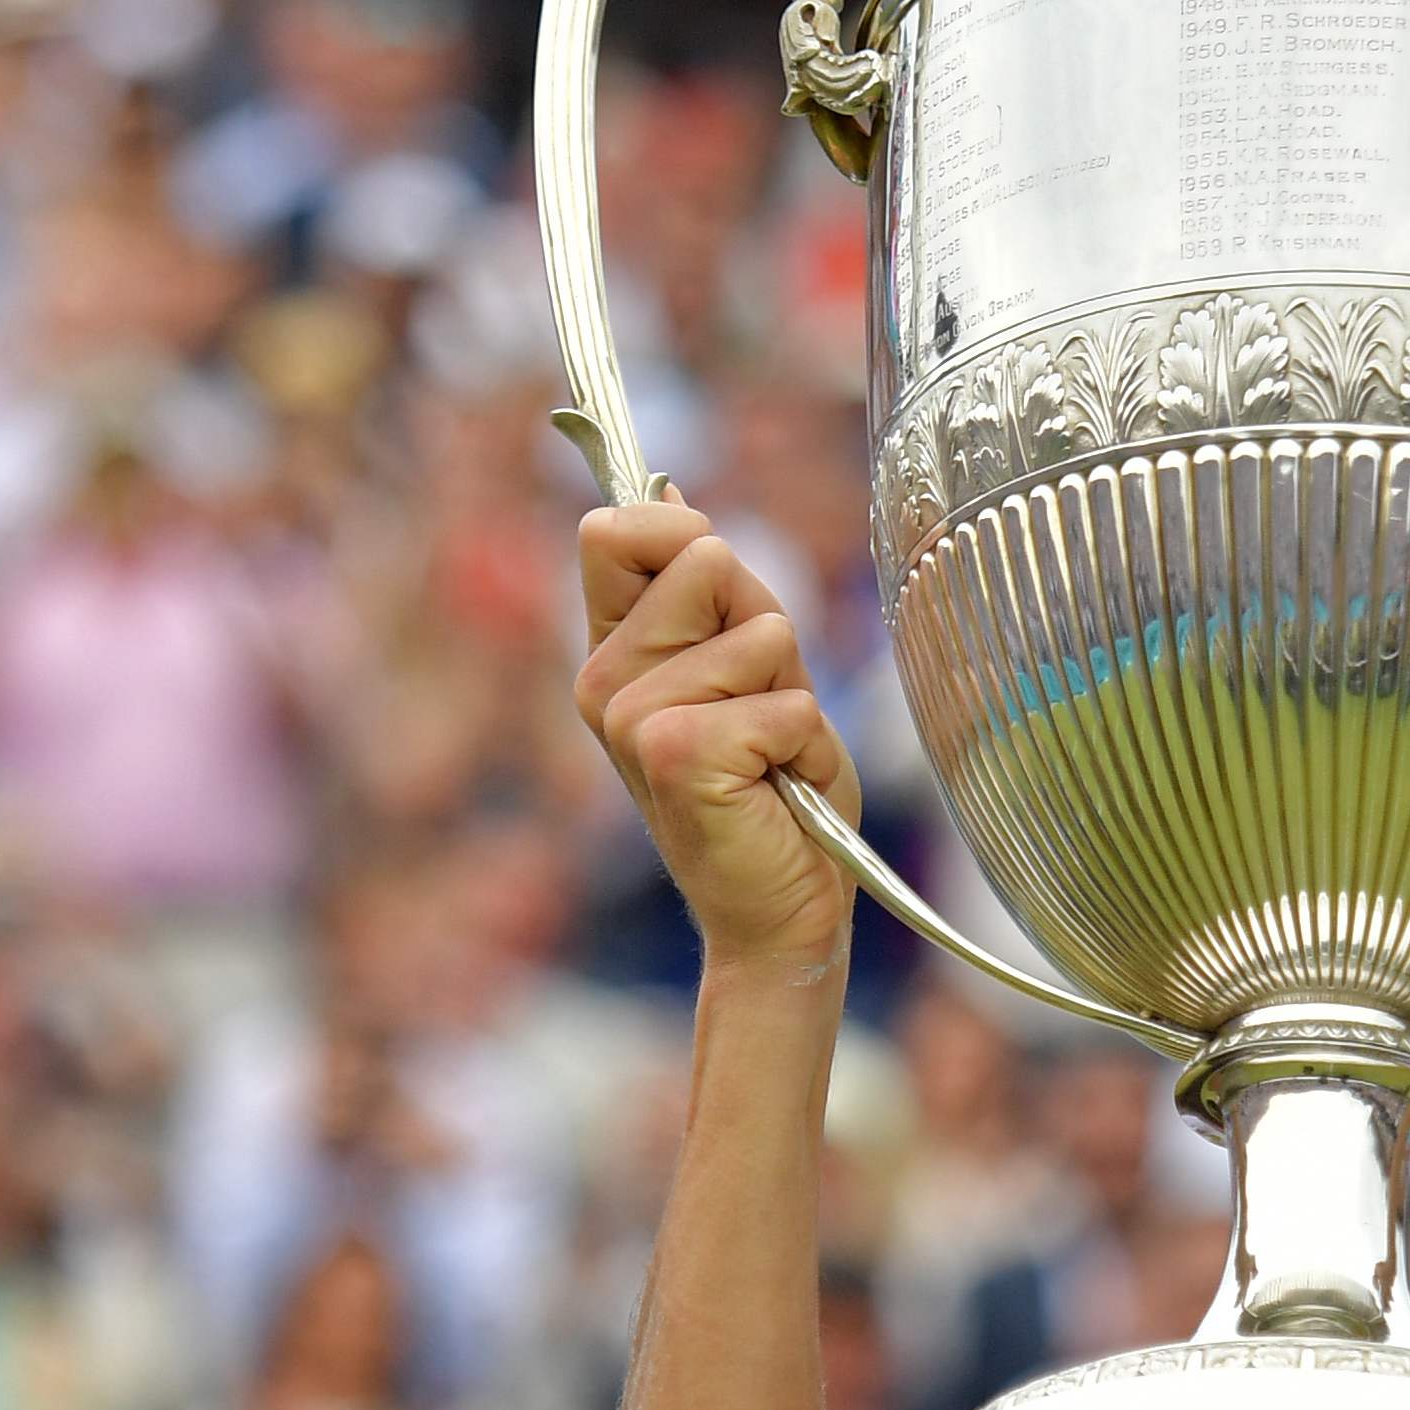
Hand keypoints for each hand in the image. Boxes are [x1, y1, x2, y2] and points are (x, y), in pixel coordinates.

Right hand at [573, 503, 852, 977]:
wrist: (781, 914)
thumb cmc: (778, 794)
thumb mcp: (756, 670)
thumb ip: (718, 592)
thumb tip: (672, 496)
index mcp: (613, 652)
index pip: (615, 529)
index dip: (685, 538)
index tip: (720, 604)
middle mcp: (603, 680)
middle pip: (702, 557)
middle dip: (764, 625)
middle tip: (761, 709)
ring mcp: (629, 717)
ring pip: (760, 631)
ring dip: (792, 693)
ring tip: (771, 757)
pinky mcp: (675, 753)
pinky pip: (786, 701)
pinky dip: (806, 742)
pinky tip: (776, 788)